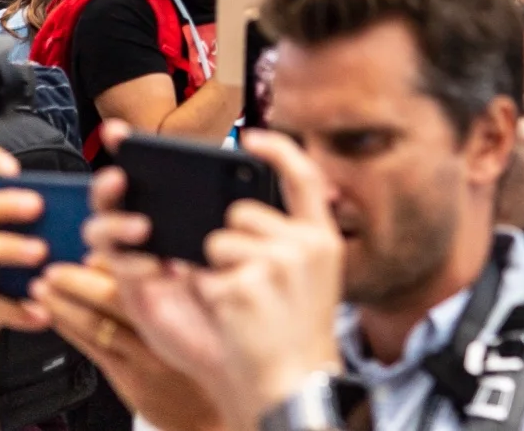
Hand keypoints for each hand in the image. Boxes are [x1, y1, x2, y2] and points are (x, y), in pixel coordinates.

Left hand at [40, 263, 222, 430]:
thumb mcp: (200, 316)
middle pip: (113, 296)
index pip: (140, 274)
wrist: (204, 413)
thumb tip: (135, 257)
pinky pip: (94, 349)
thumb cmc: (201, 359)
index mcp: (181, 303)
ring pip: (97, 323)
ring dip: (64, 305)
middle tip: (52, 270)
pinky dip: (70, 331)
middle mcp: (162, 328)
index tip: (89, 250)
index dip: (110, 260)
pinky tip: (55, 319)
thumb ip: (174, 287)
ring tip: (41, 291)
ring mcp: (144, 354)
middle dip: (77, 281)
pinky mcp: (129, 377)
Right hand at [73, 155, 261, 403]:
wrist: (243, 336)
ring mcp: (135, 260)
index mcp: (171, 208)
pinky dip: (133, 263)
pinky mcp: (136, 291)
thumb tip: (253, 153)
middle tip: (120, 177)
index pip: (142, 171)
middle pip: (109, 197)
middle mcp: (146, 230)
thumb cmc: (244, 281)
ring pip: (100, 232)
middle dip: (106, 184)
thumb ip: (244, 197)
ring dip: (114, 224)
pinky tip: (159, 266)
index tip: (117, 131)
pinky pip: (120, 271)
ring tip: (143, 226)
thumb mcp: (249, 231)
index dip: (124, 148)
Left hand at [191, 131, 345, 422]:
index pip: (305, 176)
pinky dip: (206, 294)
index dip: (278, 151)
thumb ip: (292, 238)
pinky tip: (232, 318)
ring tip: (244, 305)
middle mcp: (304, 246)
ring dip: (215, 270)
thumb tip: (247, 207)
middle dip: (231, 243)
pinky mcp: (242, 287)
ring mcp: (275, 265)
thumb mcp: (314, 277)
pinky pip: (201, 273)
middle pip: (240, 213)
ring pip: (216, 241)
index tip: (252, 138)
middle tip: (252, 285)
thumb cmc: (294, 335)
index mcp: (322, 239)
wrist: (293, 385)